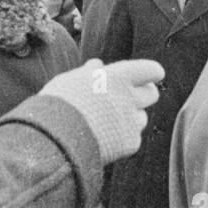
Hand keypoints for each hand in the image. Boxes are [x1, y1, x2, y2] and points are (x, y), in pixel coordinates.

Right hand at [40, 58, 164, 164]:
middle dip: (144, 95)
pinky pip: (132, 139)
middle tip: (130, 99)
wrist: (56, 138)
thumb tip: (98, 65)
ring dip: (130, 118)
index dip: (150, 73)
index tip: (148, 76)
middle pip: (152, 94)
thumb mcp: (70, 81)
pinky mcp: (130, 143)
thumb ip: (89, 73)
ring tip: (106, 122)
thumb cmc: (58, 104)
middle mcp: (130, 98)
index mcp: (117, 77)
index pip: (151, 70)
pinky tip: (103, 139)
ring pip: (141, 117)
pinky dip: (121, 139)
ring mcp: (132, 121)